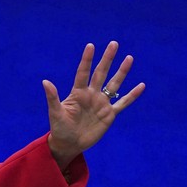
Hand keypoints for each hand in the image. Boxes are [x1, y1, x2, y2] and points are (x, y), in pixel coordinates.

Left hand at [43, 41, 144, 168]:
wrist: (69, 143)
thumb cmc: (59, 128)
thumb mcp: (55, 113)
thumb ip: (52, 97)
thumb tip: (45, 81)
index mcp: (78, 93)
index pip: (83, 73)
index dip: (87, 60)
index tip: (91, 45)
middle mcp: (91, 95)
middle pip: (101, 73)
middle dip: (107, 59)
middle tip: (114, 43)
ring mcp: (101, 104)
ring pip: (114, 84)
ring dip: (122, 72)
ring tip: (129, 58)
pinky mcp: (109, 115)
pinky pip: (123, 103)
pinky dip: (132, 95)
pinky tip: (141, 85)